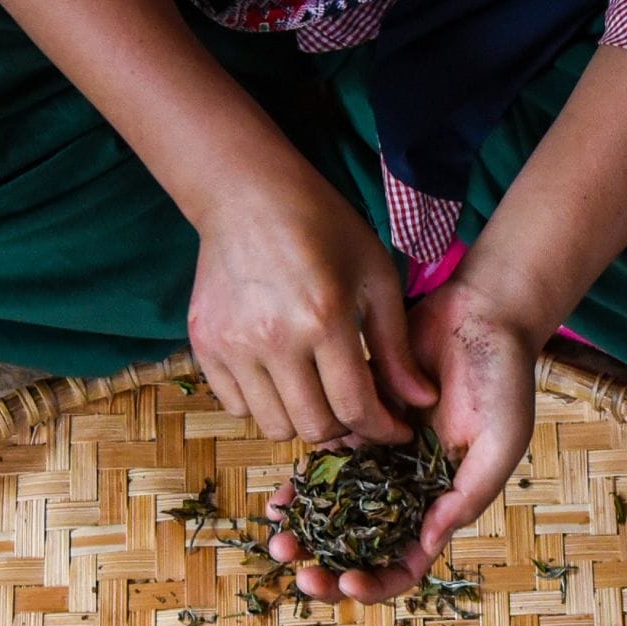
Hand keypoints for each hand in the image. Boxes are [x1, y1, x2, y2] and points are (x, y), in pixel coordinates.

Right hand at [189, 165, 434, 445]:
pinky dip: (264, 406)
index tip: (397, 429)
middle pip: (314, 426)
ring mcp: (232, 346)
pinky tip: (283, 379)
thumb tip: (422, 401)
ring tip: (320, 395)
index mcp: (323, 319)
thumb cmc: (322, 227)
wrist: (246, 195)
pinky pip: (236, 407)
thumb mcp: (375, 277)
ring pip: (273, 426)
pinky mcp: (204, 345)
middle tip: (359, 413)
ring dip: (304, 421)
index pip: (355, 407)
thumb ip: (396, 346)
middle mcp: (273, 340)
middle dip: (347, 430)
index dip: (383, 429)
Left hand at [268, 272, 538, 602]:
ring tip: (279, 540)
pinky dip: (301, 486)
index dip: (378, 583)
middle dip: (330, 567)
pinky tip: (279, 500)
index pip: (408, 561)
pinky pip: (324, 463)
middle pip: (364, 547)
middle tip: (299, 572)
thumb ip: (468, 494)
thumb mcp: (501, 442)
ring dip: (308, 532)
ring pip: (337, 511)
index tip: (347, 584)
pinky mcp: (358, 424)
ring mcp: (381, 459)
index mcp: (444, 504)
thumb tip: (427, 542)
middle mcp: (408, 489)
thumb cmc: (504, 379)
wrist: (480, 314)